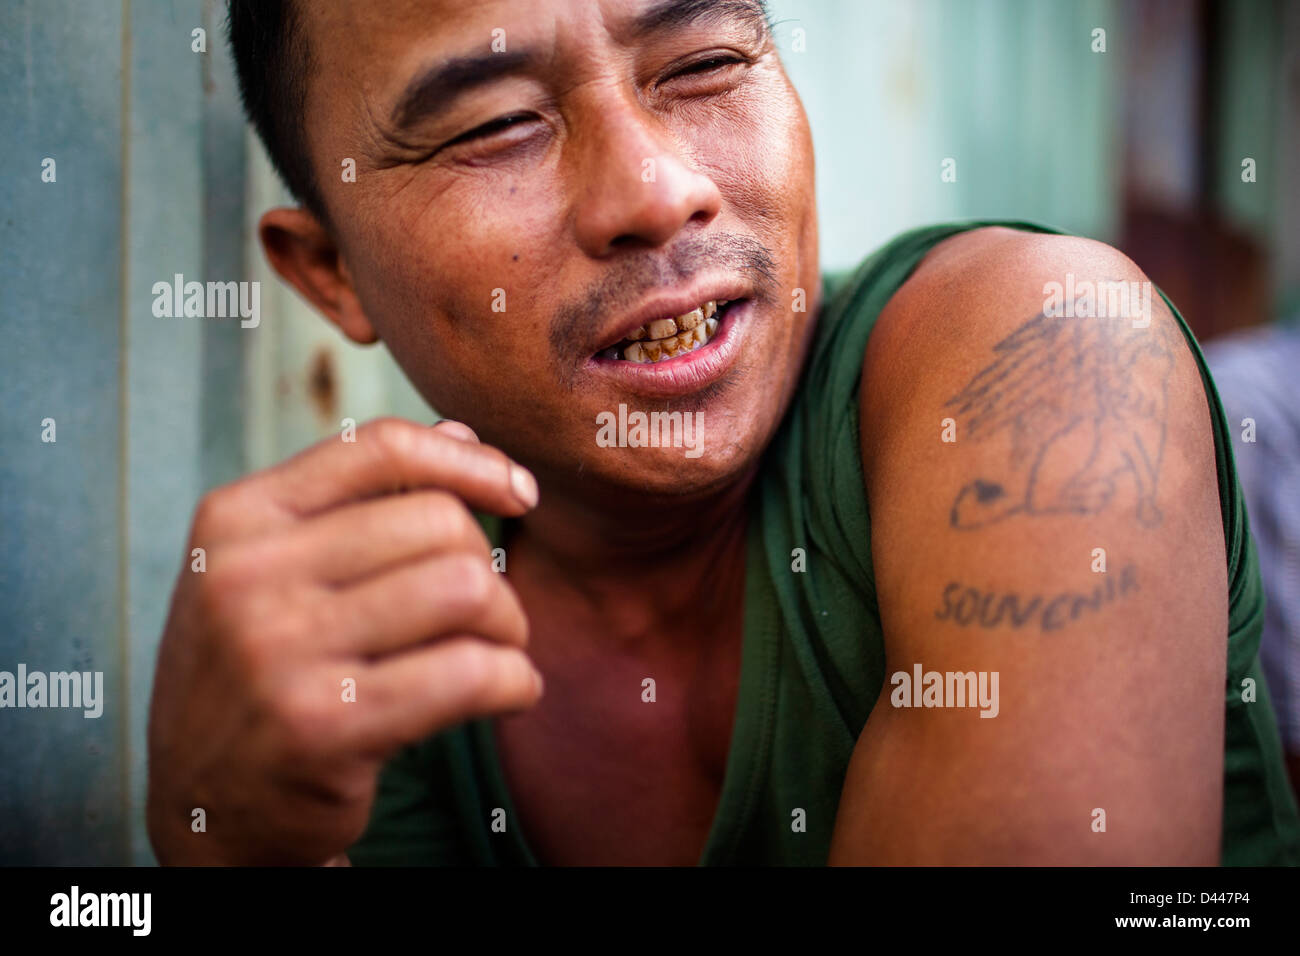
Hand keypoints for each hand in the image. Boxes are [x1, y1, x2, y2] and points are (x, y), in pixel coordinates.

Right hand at [146, 418, 542, 864]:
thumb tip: (461, 433)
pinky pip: (471, 673)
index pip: (381, 447)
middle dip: (490, 569)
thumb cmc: (259, 672)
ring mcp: (278, 653)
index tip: (520, 493)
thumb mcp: (273, 573)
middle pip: (440, 523)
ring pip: (465, 589)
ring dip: (508, 626)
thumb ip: (359, 500)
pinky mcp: (324, 728)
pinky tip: (509, 694)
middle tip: (489, 616)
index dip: (473, 462)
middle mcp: (246, 577)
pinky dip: (516, 681)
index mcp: (234, 520)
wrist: (207, 808)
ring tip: (496, 652)